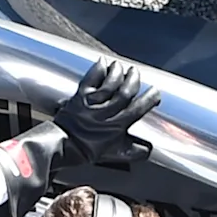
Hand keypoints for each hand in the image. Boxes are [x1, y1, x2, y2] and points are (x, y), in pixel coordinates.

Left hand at [48, 57, 159, 174]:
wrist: (61, 146)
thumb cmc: (85, 151)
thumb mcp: (112, 154)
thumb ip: (131, 151)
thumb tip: (147, 150)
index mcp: (116, 126)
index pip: (137, 109)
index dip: (148, 99)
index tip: (155, 92)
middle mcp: (106, 113)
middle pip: (124, 93)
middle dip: (133, 81)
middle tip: (136, 72)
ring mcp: (91, 104)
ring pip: (109, 84)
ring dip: (117, 73)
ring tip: (121, 66)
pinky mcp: (79, 97)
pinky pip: (90, 80)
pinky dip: (97, 70)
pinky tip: (102, 62)